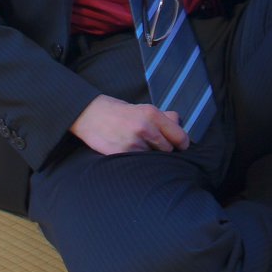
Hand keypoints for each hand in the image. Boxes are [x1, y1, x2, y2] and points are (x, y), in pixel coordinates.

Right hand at [70, 94, 188, 154]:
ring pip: (153, 158)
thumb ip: (164, 117)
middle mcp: (145, 128)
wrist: (90, 114)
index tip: (180, 146)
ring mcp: (133, 142)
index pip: (180, 137)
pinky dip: (137, 160)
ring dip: (149, 155)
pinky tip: (129, 150)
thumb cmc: (119, 112)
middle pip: (168, 150)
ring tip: (137, 145)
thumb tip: (179, 125)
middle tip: (152, 144)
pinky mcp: (122, 154)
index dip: (182, 144)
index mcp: (152, 114)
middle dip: (163, 149)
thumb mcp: (143, 108)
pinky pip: (139, 162)